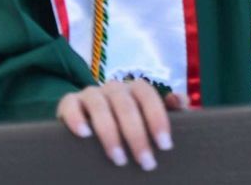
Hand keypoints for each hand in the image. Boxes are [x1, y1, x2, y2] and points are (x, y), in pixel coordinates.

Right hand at [57, 79, 185, 169]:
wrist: (89, 126)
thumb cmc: (127, 124)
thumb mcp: (148, 117)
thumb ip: (169, 110)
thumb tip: (182, 101)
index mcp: (136, 89)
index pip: (149, 97)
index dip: (158, 119)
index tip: (165, 145)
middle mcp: (114, 87)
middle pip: (126, 106)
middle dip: (137, 136)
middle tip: (145, 162)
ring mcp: (90, 93)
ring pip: (101, 107)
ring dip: (111, 134)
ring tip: (119, 159)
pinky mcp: (68, 102)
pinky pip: (71, 106)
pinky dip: (77, 119)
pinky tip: (85, 135)